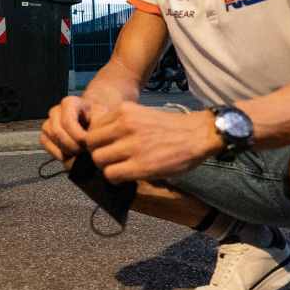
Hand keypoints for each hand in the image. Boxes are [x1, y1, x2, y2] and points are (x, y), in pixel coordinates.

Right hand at [40, 95, 93, 164]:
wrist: (92, 120)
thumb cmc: (97, 119)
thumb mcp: (101, 119)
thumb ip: (95, 129)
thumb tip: (89, 144)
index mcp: (70, 102)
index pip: (67, 121)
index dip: (78, 136)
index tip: (88, 143)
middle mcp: (56, 111)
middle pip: (57, 132)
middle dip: (72, 145)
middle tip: (85, 151)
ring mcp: (48, 123)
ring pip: (51, 139)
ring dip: (66, 150)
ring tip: (81, 152)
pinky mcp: (45, 135)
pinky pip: (47, 146)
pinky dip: (59, 154)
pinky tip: (72, 155)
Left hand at [86, 103, 221, 182]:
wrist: (199, 134)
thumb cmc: (171, 127)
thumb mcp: (141, 115)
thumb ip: (120, 124)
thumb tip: (99, 143)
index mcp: (124, 110)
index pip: (92, 127)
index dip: (97, 140)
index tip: (106, 147)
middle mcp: (124, 125)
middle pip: (91, 144)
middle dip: (98, 153)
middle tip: (110, 160)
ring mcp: (132, 145)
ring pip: (98, 160)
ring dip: (106, 167)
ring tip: (119, 168)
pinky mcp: (140, 165)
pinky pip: (112, 174)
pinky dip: (115, 179)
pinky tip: (125, 177)